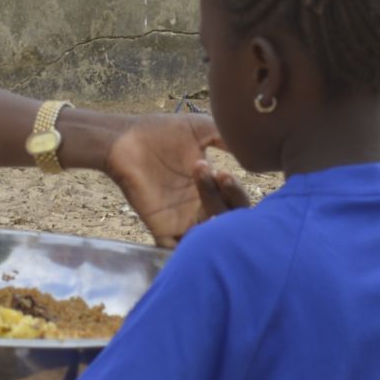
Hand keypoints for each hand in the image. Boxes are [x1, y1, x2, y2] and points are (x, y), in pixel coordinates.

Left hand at [102, 113, 244, 242]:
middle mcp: (199, 207)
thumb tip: (254, 148)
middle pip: (228, 222)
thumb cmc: (161, 132)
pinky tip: (195, 228)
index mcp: (211, 188)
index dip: (236, 192)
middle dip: (228, 204)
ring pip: (209, 238)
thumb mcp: (201, 129)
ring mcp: (181, 220)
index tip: (222, 173)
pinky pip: (179, 250)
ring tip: (211, 209)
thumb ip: (227, 138)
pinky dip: (191, 247)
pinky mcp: (161, 228)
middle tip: (218, 180)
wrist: (125, 139)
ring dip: (215, 229)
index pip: (236, 201)